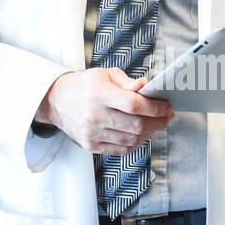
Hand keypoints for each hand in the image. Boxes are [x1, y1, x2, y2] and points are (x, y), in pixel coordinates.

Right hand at [40, 68, 173, 154]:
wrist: (56, 101)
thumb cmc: (85, 86)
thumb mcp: (105, 75)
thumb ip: (128, 82)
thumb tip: (147, 87)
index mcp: (99, 93)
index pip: (134, 104)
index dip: (156, 107)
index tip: (168, 106)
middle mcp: (94, 115)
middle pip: (136, 125)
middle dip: (158, 121)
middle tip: (167, 116)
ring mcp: (92, 133)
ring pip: (132, 140)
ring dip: (149, 133)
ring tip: (155, 123)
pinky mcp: (91, 145)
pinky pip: (121, 149)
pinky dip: (136, 142)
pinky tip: (140, 133)